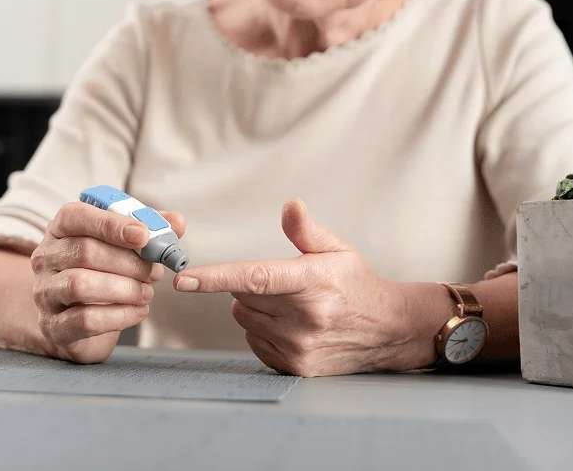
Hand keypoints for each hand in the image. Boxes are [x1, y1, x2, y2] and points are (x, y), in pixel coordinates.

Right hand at [30, 200, 184, 363]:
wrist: (75, 318)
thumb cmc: (100, 272)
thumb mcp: (121, 246)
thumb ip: (148, 230)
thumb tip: (176, 222)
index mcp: (61, 229)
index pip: (77, 216)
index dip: (111, 224)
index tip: (144, 235)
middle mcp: (46, 258)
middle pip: (84, 251)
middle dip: (128, 262)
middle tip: (155, 271)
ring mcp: (45, 292)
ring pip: (80, 284)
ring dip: (124, 288)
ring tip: (147, 292)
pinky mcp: (53, 326)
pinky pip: (85, 320)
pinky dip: (119, 315)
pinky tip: (139, 311)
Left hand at [172, 198, 417, 376]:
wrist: (387, 330)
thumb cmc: (356, 285)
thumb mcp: (338, 250)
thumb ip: (307, 230)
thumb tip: (290, 206)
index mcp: (312, 282)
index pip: (256, 278)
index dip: (215, 278)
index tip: (184, 279)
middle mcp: (304, 318)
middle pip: (242, 296)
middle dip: (251, 286)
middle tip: (283, 284)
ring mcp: (298, 347)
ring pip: (244, 319)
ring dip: (256, 309)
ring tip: (291, 305)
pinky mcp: (294, 367)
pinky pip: (254, 342)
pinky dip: (263, 331)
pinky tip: (291, 326)